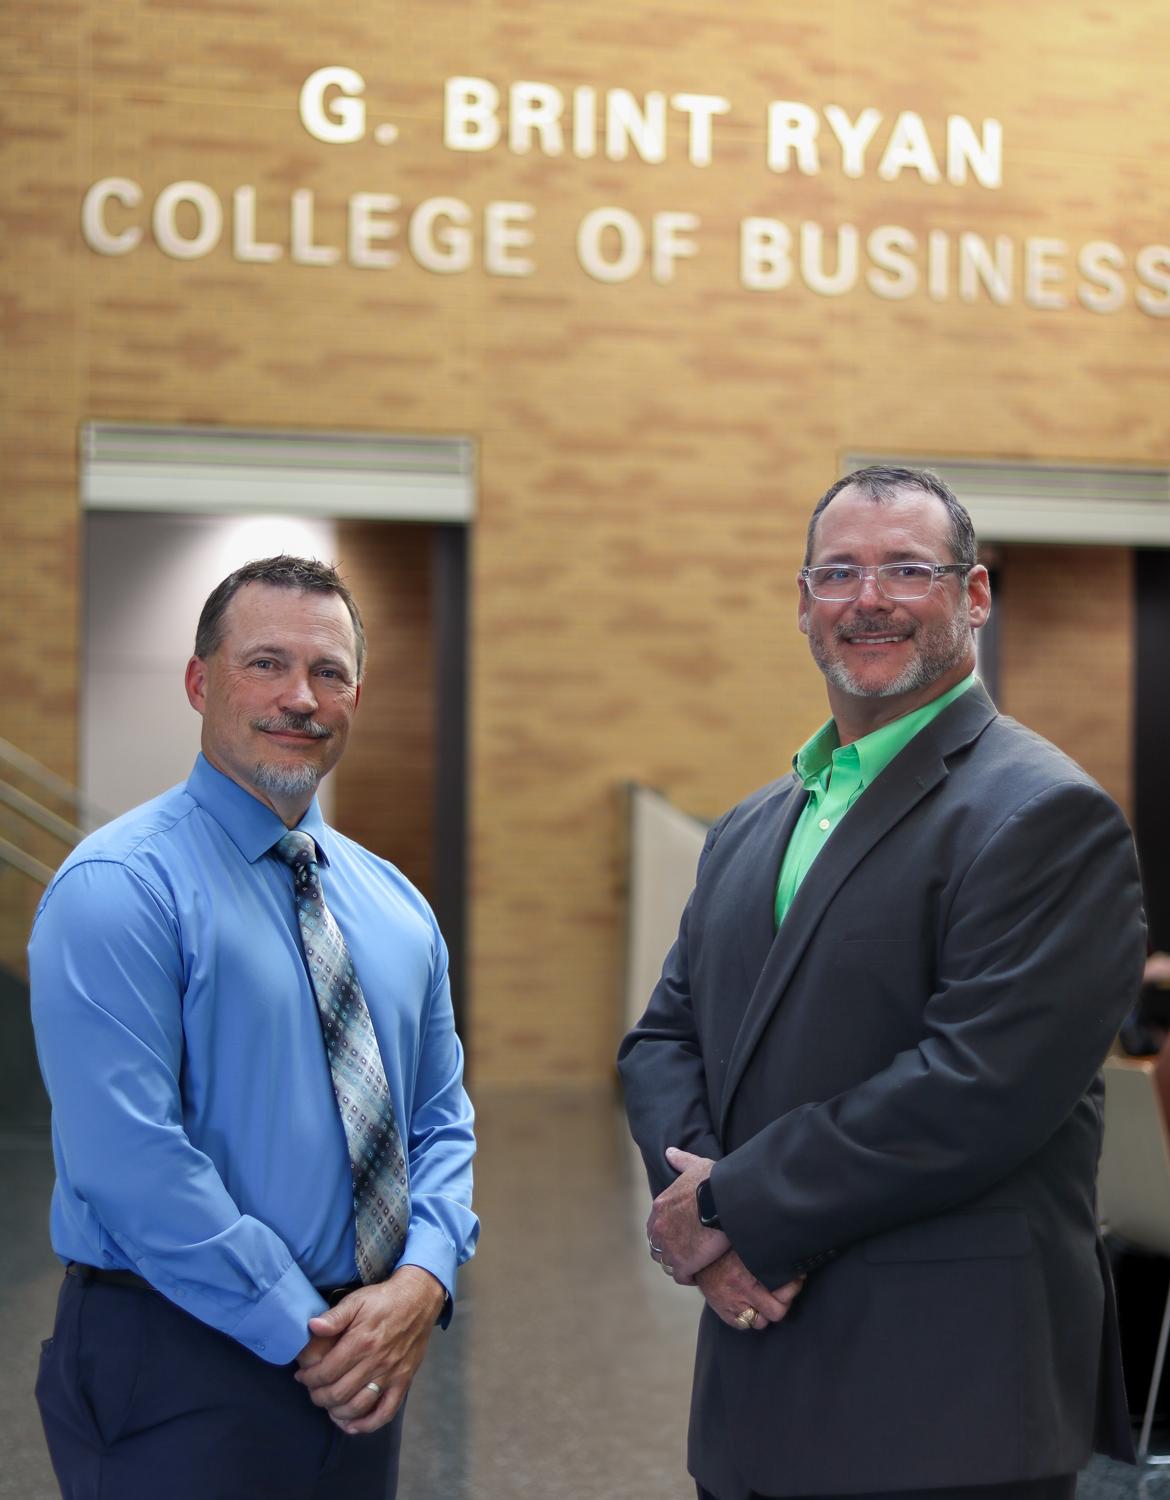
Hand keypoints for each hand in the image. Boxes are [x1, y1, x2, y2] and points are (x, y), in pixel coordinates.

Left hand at [295, 1265, 446, 1433]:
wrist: (419, 1299)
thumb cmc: (384, 1300)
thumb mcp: (357, 1300)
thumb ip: (334, 1316)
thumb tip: (312, 1327)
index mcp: (361, 1342)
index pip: (327, 1372)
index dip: (309, 1378)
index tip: (302, 1376)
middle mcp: (376, 1362)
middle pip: (339, 1393)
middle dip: (319, 1397)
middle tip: (312, 1391)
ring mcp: (391, 1375)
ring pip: (359, 1407)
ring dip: (338, 1413)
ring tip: (328, 1405)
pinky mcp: (404, 1381)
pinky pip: (386, 1412)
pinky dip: (368, 1424)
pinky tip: (353, 1425)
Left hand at [645, 1146, 730, 1283]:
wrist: (725, 1202)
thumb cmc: (713, 1182)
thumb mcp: (696, 1165)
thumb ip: (681, 1160)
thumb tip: (669, 1152)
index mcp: (661, 1206)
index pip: (656, 1225)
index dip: (668, 1231)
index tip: (682, 1233)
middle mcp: (659, 1227)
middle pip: (657, 1246)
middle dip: (670, 1250)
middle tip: (689, 1251)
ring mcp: (669, 1247)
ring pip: (667, 1263)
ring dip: (679, 1264)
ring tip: (695, 1264)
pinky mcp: (682, 1263)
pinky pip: (680, 1276)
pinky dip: (689, 1277)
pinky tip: (700, 1274)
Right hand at [695, 1249, 803, 1331]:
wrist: (699, 1254)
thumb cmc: (727, 1248)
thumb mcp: (748, 1247)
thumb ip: (767, 1253)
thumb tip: (792, 1254)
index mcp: (751, 1269)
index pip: (783, 1292)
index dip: (793, 1287)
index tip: (797, 1278)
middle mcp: (741, 1288)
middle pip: (775, 1312)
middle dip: (782, 1304)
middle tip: (783, 1294)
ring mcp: (730, 1303)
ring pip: (760, 1322)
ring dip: (764, 1313)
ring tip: (764, 1300)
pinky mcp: (722, 1312)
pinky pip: (742, 1325)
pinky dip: (747, 1318)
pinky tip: (748, 1305)